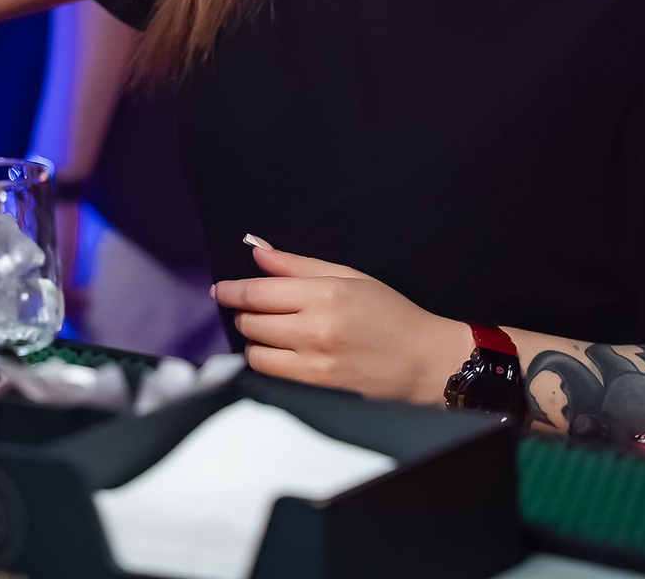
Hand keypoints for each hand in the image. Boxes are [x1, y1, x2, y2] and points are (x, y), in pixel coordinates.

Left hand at [211, 238, 470, 404]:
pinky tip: (279, 356)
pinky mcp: (315, 393)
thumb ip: (299, 265)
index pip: (258, 292)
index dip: (232, 290)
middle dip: (245, 314)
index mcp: (325, 295)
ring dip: (255, 342)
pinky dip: (267, 365)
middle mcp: (315, 331)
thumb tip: (257, 251)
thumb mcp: (351, 276)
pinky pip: (270, 379)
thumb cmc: (390, 314)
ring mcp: (313, 367)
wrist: (424, 363)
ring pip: (255, 354)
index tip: (220, 289)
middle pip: (250, 323)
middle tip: (257, 310)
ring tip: (271, 334)